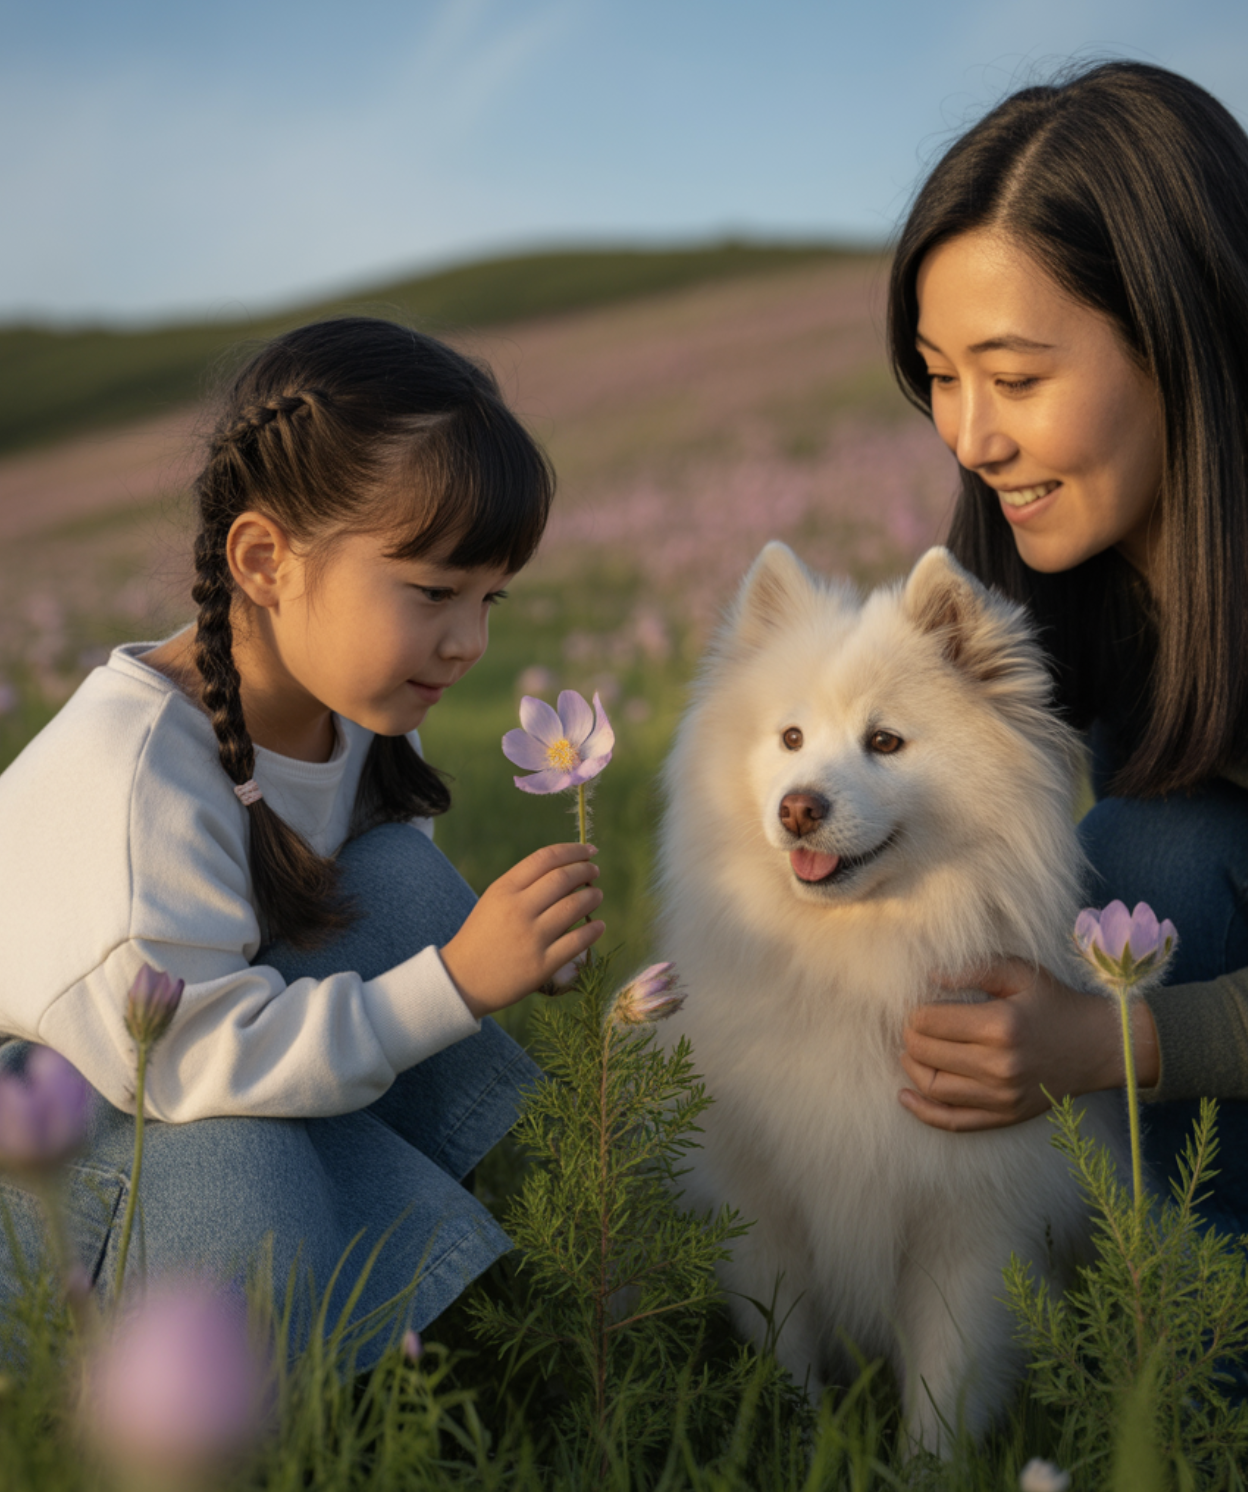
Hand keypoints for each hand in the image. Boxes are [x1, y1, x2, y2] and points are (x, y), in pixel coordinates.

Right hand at [440, 843, 603, 1017]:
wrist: (462, 980)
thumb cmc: (481, 936)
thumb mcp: (494, 900)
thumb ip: (524, 884)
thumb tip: (567, 870)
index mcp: (504, 890)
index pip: (545, 859)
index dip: (572, 851)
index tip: (589, 850)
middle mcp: (518, 910)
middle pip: (562, 879)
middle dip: (585, 870)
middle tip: (594, 871)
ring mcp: (531, 938)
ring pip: (573, 907)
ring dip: (592, 897)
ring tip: (596, 895)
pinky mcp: (542, 965)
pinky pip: (577, 942)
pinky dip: (593, 930)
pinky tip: (598, 925)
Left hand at [898, 957, 1159, 1131]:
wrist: (1100, 1046)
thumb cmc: (1054, 1003)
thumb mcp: (1019, 972)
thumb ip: (973, 969)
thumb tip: (930, 976)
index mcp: (1000, 1025)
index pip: (929, 1021)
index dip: (914, 1011)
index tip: (916, 1005)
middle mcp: (999, 1065)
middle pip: (925, 1053)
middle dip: (908, 1036)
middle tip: (910, 1025)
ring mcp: (1002, 1096)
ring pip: (933, 1087)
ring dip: (911, 1068)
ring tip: (911, 1051)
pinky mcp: (1006, 1116)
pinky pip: (954, 1121)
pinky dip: (923, 1112)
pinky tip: (905, 1096)